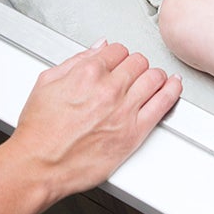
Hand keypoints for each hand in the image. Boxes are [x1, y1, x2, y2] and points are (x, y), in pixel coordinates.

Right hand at [10, 41, 181, 198]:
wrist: (39, 166)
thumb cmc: (39, 130)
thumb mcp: (47, 82)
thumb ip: (76, 60)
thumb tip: (98, 48)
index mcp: (87, 72)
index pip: (118, 50)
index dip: (118, 55)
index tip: (118, 61)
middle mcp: (109, 88)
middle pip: (138, 62)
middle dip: (135, 65)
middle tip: (132, 73)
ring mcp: (124, 110)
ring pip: (154, 77)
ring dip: (154, 75)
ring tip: (153, 78)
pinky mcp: (134, 132)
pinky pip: (163, 103)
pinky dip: (172, 90)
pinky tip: (173, 85)